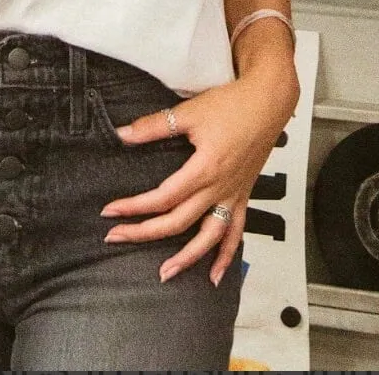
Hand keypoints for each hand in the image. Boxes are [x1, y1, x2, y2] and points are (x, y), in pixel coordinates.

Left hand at [100, 63, 298, 284]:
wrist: (269, 102)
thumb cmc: (232, 104)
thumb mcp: (189, 112)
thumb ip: (153, 126)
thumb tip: (122, 134)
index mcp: (204, 169)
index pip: (163, 197)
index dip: (134, 206)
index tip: (110, 211)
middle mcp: (219, 189)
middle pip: (178, 222)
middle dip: (144, 233)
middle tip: (115, 237)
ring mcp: (233, 195)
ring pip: (209, 237)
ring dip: (187, 258)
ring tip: (165, 274)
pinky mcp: (243, 196)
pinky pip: (236, 232)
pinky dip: (226, 256)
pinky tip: (214, 275)